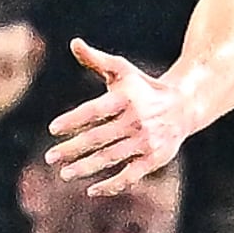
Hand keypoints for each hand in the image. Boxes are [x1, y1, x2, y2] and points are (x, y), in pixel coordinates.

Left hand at [47, 37, 189, 194]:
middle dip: (72, 148)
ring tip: (65, 174)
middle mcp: (136, 120)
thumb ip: (96, 59)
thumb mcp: (122, 70)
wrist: (183, 106)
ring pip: (110, 158)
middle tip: (50, 157)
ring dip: (86, 168)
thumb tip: (74, 43)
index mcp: (125, 98)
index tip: (53, 128)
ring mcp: (146, 141)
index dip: (73, 119)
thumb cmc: (143, 87)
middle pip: (98, 137)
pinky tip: (92, 190)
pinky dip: (111, 185)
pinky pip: (130, 176)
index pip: (94, 110)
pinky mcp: (154, 159)